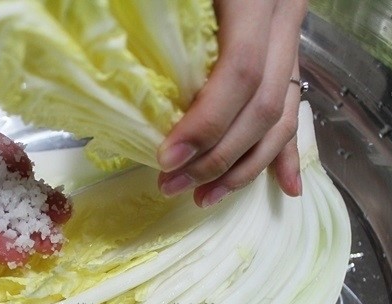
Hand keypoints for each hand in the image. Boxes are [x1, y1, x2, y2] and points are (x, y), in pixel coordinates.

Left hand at [157, 0, 307, 206]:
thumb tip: (96, 38)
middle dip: (217, 156)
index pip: (239, 73)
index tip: (165, 156)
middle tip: (173, 184)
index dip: (205, 123)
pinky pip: (296, 109)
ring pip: (282, 115)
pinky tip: (286, 187)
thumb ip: (151, 10)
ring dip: (245, 166)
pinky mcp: (288, 52)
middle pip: (262, 105)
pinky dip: (287, 151)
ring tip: (207, 197)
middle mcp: (283, 18)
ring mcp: (291, 37)